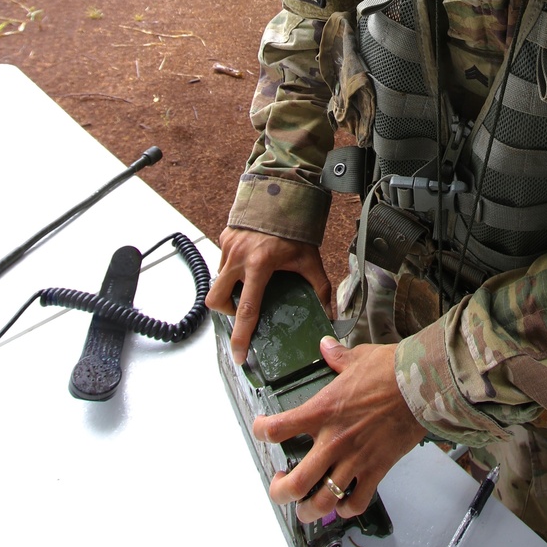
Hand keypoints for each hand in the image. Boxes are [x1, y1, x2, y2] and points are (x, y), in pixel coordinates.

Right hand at [207, 227, 330, 362]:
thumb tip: (329, 313)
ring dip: (231, 288)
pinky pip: (222, 263)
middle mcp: (239, 257)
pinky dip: (233, 269)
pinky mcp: (224, 238)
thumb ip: (320, 288)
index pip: (247, 310)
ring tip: (251, 283)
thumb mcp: (310, 259)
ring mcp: (228, 247)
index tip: (239, 354)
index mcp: (260, 265)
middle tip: (243, 310)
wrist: (282, 193)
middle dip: (227, 311)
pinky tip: (250, 263)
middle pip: (217, 300)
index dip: (241, 336)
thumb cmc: (296, 227)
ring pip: (218, 281)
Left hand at [253, 337, 425, 522]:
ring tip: (306, 507)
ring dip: (310, 510)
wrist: (422, 385)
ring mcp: (355, 460)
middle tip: (280, 487)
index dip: (261, 432)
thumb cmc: (391, 371)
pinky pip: (357, 502)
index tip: (261, 431)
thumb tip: (327, 346)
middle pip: (295, 483)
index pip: (277, 429)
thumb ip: (337, 357)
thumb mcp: (358, 357)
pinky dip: (347, 508)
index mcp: (322, 411)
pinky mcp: (377, 470)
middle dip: (280, 492)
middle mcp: (333, 441)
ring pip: (324, 501)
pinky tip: (343, 503)